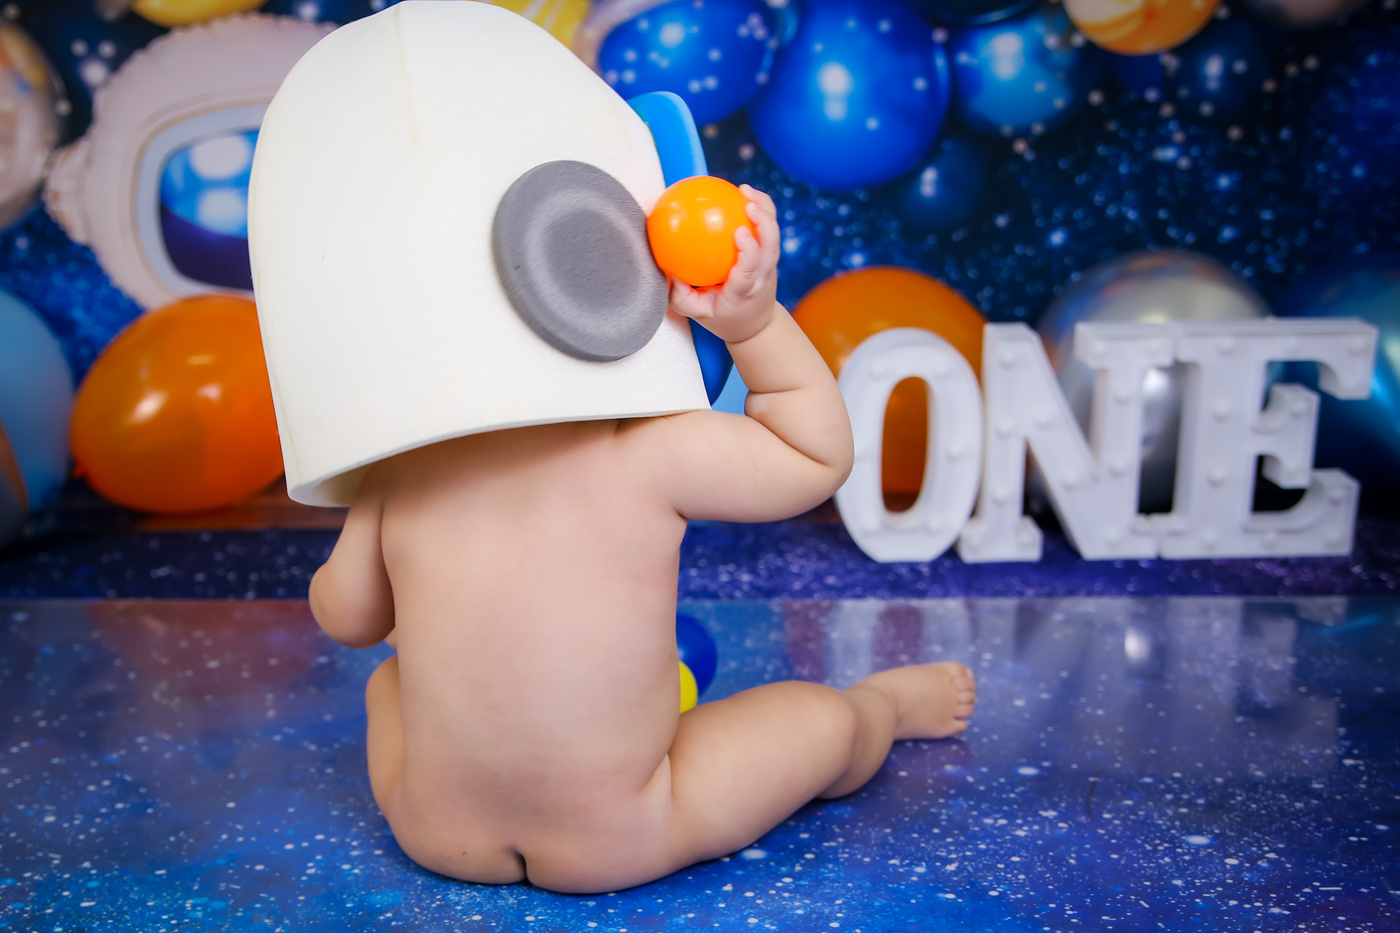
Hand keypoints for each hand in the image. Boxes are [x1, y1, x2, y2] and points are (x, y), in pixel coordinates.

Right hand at [667, 184, 779, 344]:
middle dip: (764, 223)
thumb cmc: (722, 318)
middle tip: (747, 202)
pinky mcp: (770, 257)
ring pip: (774, 235)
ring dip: (765, 209)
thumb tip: (667, 271)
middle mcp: (761, 277)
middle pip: (770, 248)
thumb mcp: (698, 315)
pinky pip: (768, 230)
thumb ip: (681, 297)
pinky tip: (742, 195)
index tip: (739, 231)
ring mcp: (770, 266)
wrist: (754, 324)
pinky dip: (760, 210)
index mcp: (744, 291)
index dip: (749, 250)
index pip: (749, 270)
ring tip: (745, 189)